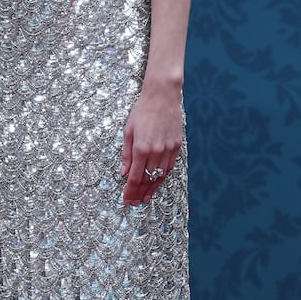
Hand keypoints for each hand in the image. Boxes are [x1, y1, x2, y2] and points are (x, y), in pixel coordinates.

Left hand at [121, 86, 182, 205]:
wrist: (162, 96)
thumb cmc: (142, 110)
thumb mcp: (128, 130)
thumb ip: (126, 153)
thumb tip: (124, 172)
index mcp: (140, 148)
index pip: (134, 177)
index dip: (130, 191)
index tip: (126, 200)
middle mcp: (155, 152)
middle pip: (147, 180)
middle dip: (139, 193)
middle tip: (135, 203)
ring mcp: (167, 149)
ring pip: (160, 176)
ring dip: (152, 188)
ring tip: (146, 197)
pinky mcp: (176, 146)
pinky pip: (169, 166)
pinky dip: (163, 176)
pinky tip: (157, 181)